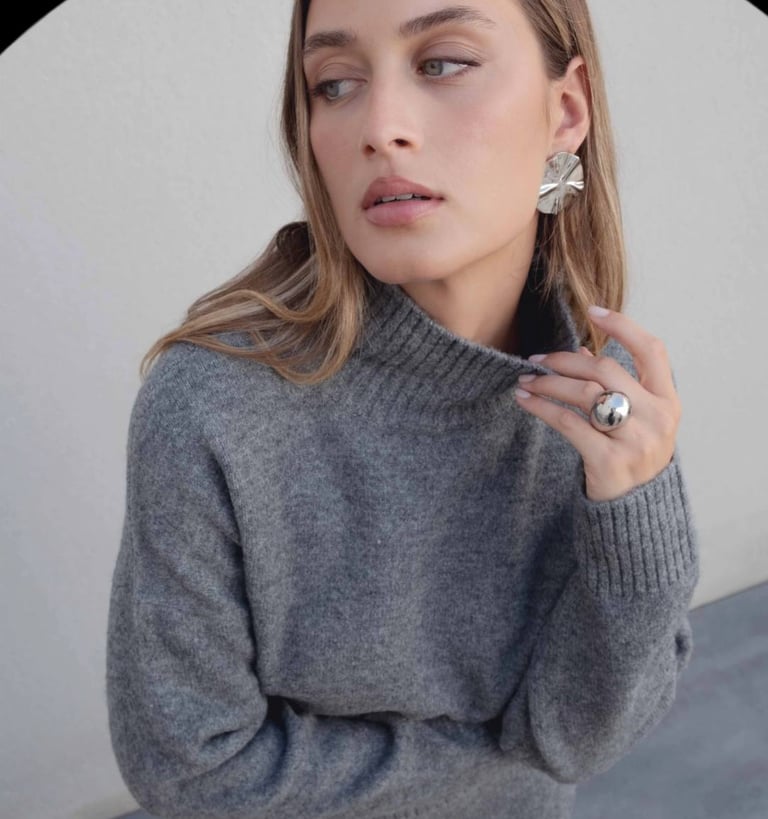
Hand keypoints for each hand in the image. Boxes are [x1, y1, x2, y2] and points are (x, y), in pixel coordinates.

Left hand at [514, 306, 680, 501]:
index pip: (651, 350)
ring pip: (584, 393)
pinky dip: (542, 407)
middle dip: (566, 359)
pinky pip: (568, 423)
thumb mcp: (637, 420)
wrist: (637, 512)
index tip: (593, 310)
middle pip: (606, 369)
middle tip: (537, 359)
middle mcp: (657, 417)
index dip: (622, 325)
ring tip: (526, 379)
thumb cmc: (632, 458)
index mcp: (668, 401)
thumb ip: (618, 386)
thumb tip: (584, 349)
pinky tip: (525, 400)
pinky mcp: (609, 460)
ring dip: (549, 381)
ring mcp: (635, 440)